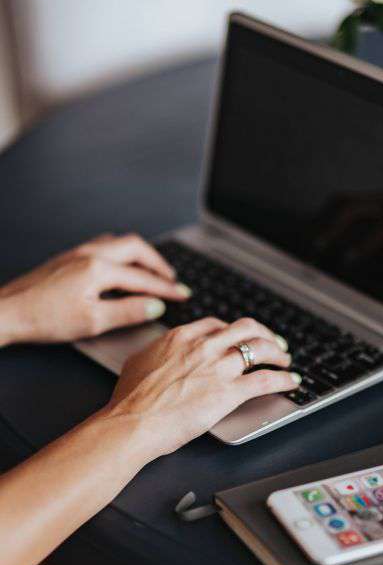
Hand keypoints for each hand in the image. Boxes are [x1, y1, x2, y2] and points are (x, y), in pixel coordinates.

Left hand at [0, 233, 189, 345]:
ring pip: (119, 242)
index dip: (166, 288)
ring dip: (140, 255)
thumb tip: (155, 306)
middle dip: (158, 263)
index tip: (182, 295)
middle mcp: (90, 254)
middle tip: (171, 279)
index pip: (143, 278)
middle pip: (136, 248)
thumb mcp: (93, 322)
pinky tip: (119, 265)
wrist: (7, 312)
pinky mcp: (68, 258)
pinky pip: (104, 245)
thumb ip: (128, 312)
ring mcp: (77, 252)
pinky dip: (121, 253)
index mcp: (99, 268)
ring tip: (151, 270)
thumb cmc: (42, 318)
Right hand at [104, 317, 300, 457]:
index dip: (235, 330)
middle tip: (272, 343)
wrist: (133, 422)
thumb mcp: (138, 361)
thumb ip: (156, 352)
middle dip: (264, 334)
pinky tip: (290, 382)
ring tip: (284, 360)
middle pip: (246, 328)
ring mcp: (218, 368)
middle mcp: (204, 346)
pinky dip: (283, 379)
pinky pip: (265, 380)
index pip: (218, 324)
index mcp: (182, 337)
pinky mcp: (229, 392)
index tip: (241, 337)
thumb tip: (158, 354)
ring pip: (261, 348)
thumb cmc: (130, 399)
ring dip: (278, 353)